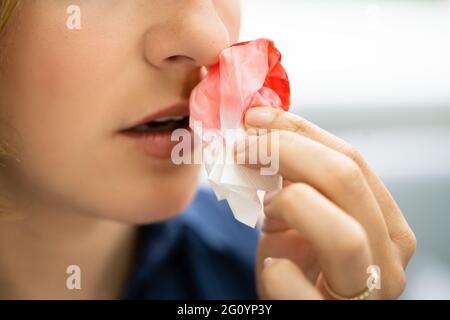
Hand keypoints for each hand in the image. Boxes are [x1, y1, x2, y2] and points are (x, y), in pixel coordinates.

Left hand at [239, 107, 415, 299]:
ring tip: (267, 212)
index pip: (350, 160)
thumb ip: (297, 178)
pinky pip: (296, 287)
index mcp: (386, 224)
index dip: (299, 132)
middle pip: (346, 180)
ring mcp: (365, 293)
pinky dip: (274, 270)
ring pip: (342, 234)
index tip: (256, 119)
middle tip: (243, 148)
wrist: (295, 307)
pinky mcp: (325, 317)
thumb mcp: (305, 218)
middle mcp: (387, 258)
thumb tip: (263, 129)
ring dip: (290, 207)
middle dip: (285, 152)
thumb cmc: (301, 264)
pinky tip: (271, 264)